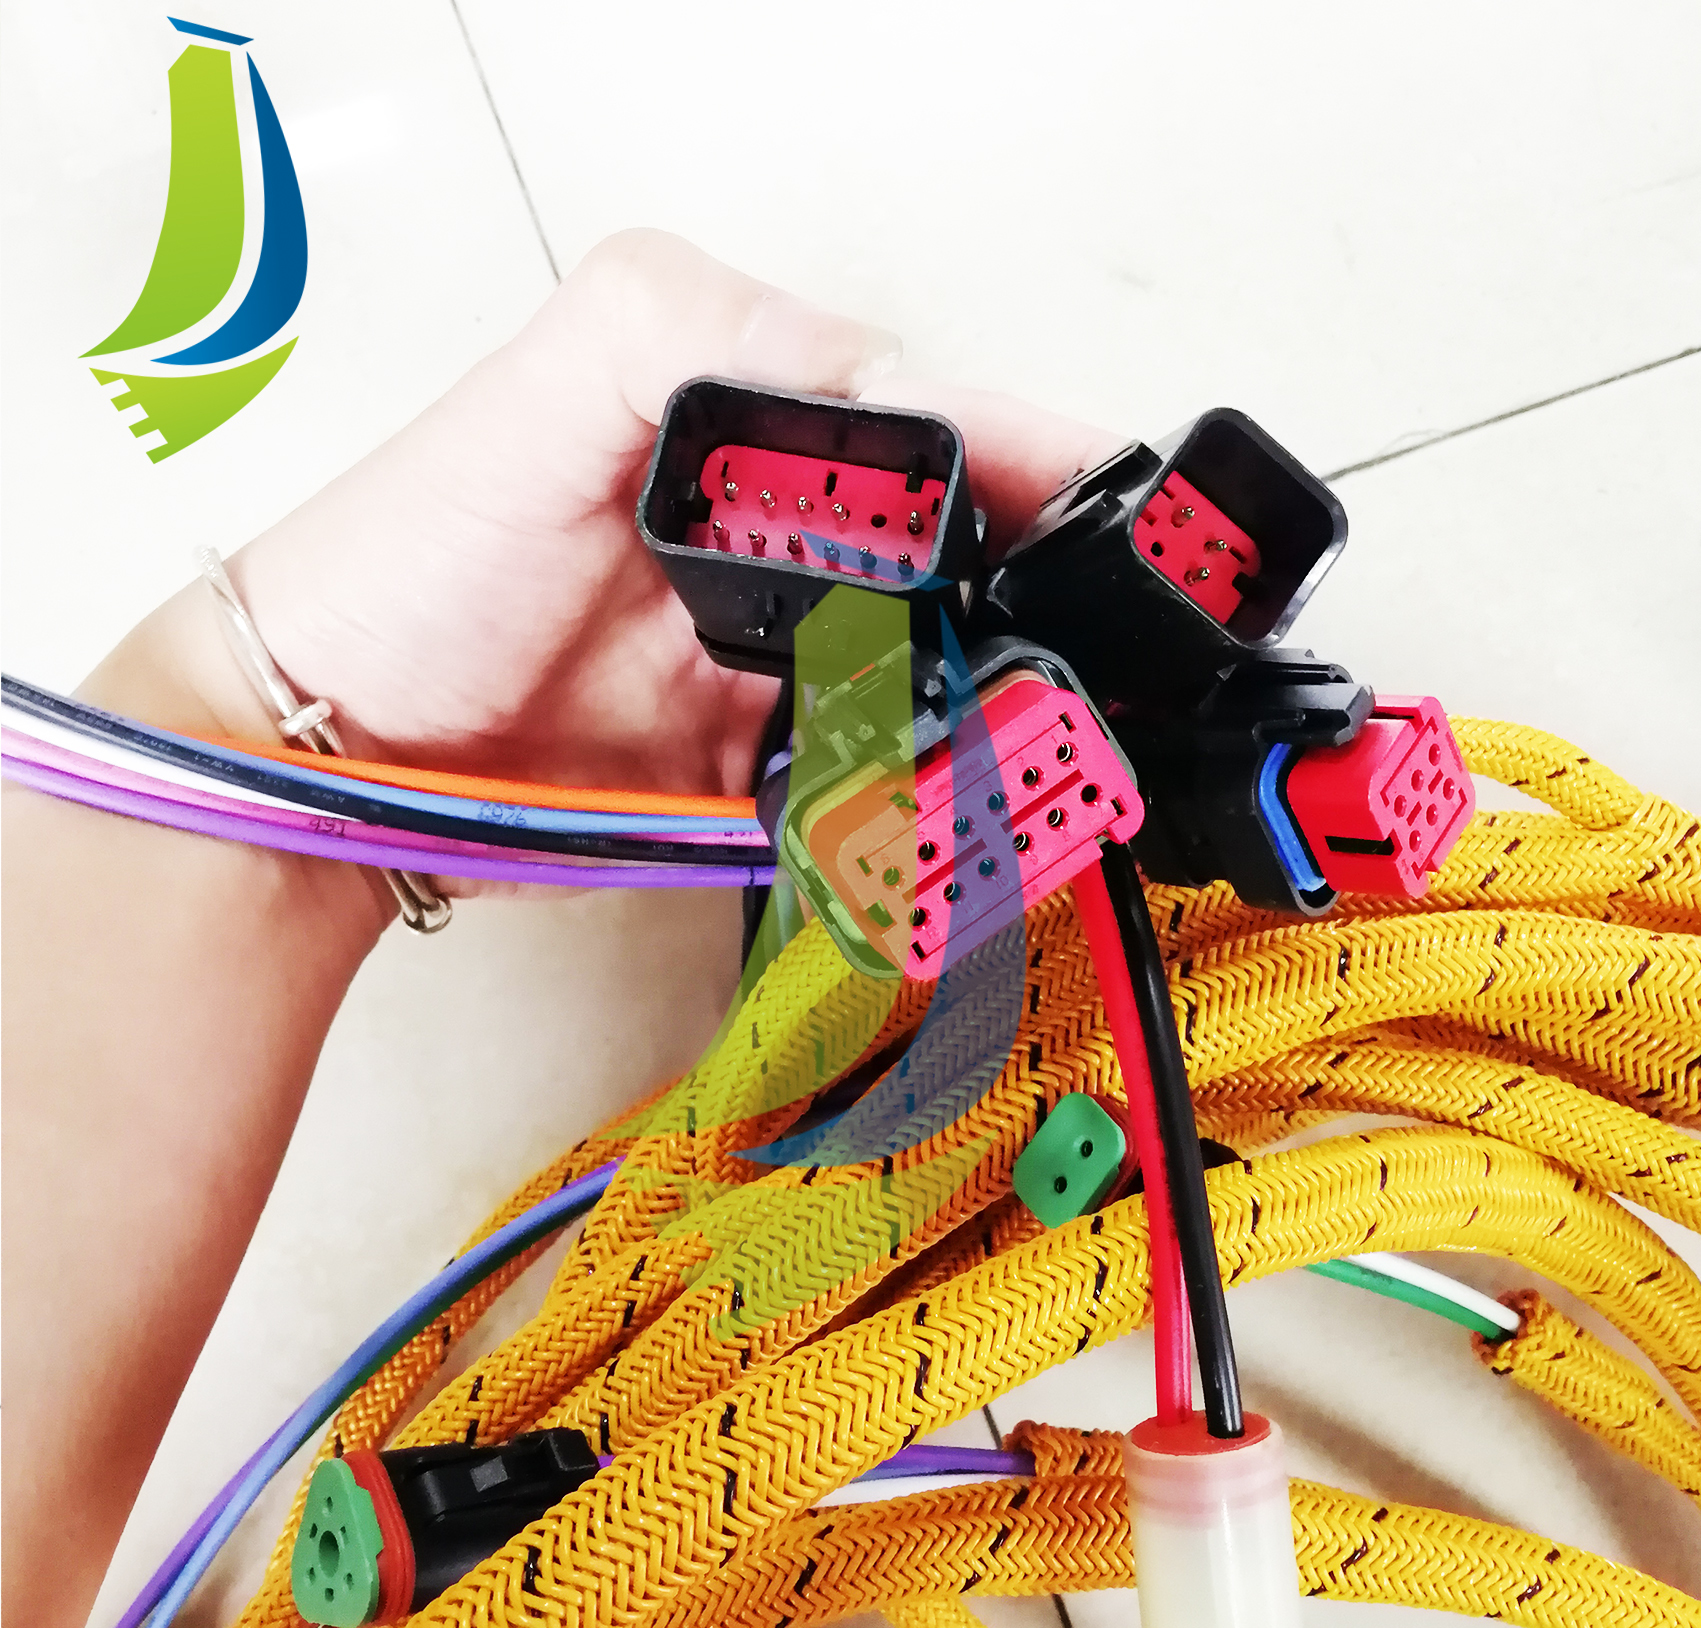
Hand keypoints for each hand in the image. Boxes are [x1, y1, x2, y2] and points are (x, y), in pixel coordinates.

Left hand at [227, 230, 1122, 803]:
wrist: (342, 748)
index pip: (935, 425)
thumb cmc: (414, 561)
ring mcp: (782, 664)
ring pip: (944, 679)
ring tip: (1077, 723)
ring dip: (1014, 702)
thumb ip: (694, 330)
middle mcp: (783, 544)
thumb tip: (887, 372)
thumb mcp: (545, 392)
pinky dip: (932, 796)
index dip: (1036, 454)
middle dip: (1058, 592)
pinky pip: (879, 784)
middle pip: (968, 560)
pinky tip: (974, 799)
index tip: (1120, 500)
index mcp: (751, 434)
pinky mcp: (761, 768)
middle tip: (1132, 629)